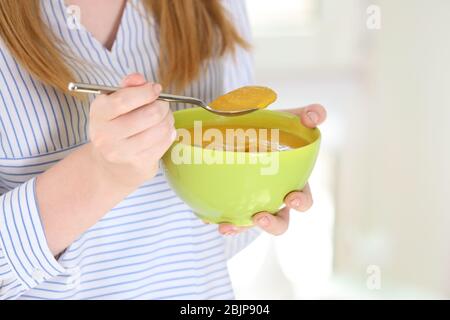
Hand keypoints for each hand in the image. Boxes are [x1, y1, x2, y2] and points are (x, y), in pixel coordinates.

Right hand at [89, 73, 175, 188]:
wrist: (109, 165)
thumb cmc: (115, 126)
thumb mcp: (114, 103)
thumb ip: (127, 87)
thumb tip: (138, 78)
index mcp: (99, 113)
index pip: (124, 100)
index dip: (146, 92)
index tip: (156, 88)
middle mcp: (106, 135)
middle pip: (150, 114)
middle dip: (162, 106)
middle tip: (163, 105)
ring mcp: (122, 152)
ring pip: (160, 129)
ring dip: (168, 119)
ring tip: (165, 117)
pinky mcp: (139, 163)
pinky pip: (164, 143)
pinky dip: (169, 133)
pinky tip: (165, 131)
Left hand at [218, 104, 326, 235]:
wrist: (240, 126)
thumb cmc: (270, 128)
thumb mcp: (288, 118)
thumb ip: (307, 114)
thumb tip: (317, 116)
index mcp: (291, 182)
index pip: (303, 199)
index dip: (301, 202)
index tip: (292, 198)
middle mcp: (273, 197)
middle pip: (280, 221)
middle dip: (273, 225)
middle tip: (261, 217)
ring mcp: (252, 202)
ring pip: (250, 224)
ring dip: (241, 227)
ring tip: (228, 226)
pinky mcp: (233, 203)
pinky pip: (227, 216)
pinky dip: (218, 219)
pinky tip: (208, 217)